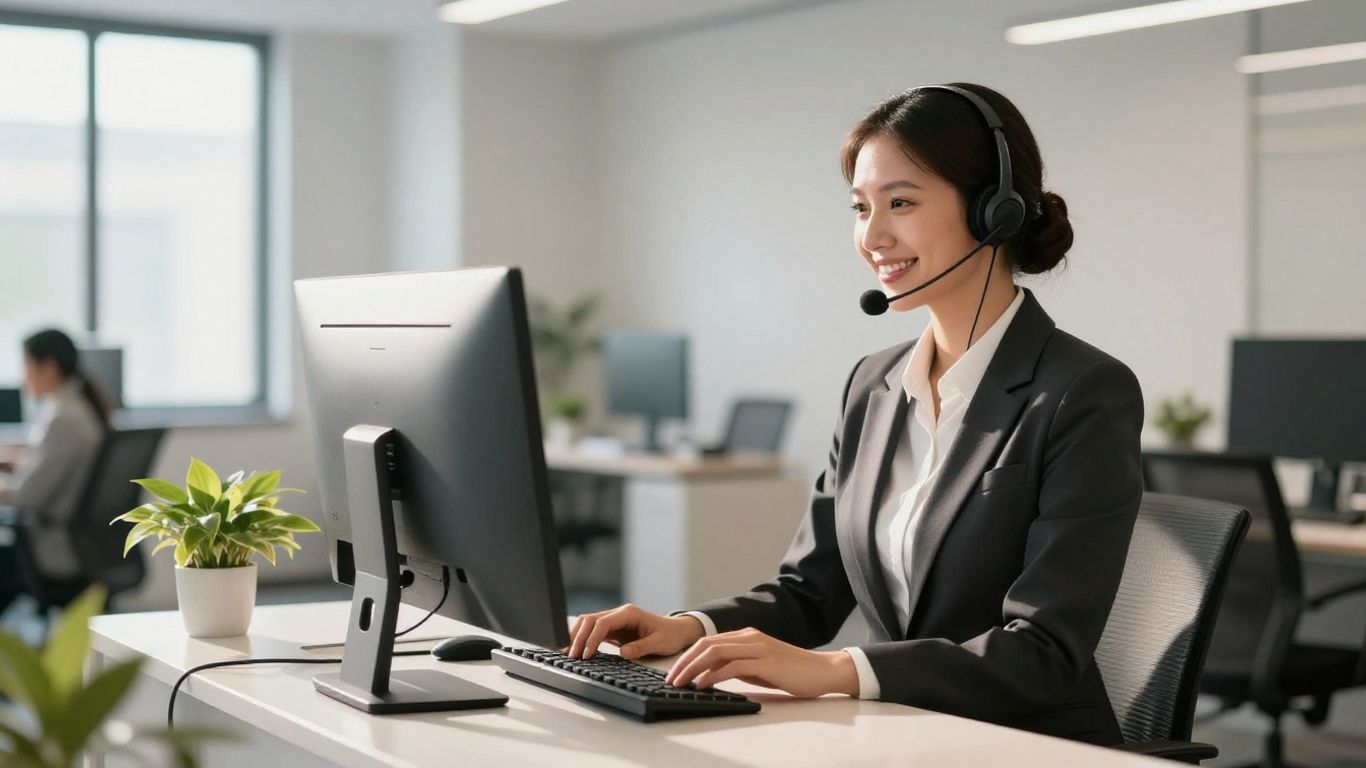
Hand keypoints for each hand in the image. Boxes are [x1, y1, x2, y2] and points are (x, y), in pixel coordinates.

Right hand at [566, 604, 705, 659]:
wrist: (677, 631)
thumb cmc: (670, 635)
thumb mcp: (659, 643)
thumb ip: (641, 647)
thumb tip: (623, 653)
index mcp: (629, 614)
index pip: (603, 623)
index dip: (592, 638)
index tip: (586, 654)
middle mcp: (619, 614)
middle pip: (590, 620)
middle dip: (579, 637)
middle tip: (572, 656)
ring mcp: (615, 620)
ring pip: (588, 624)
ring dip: (578, 637)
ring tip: (569, 653)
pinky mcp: (614, 629)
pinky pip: (594, 631)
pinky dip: (584, 640)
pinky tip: (578, 651)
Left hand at [665, 627, 858, 698]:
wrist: (823, 670)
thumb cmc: (793, 672)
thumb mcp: (759, 667)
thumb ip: (738, 666)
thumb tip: (712, 674)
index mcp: (747, 636)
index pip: (709, 642)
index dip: (688, 656)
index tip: (675, 672)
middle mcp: (750, 637)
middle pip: (707, 644)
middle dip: (684, 662)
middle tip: (670, 679)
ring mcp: (758, 647)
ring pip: (716, 652)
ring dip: (694, 668)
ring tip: (681, 683)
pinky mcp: (766, 662)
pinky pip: (733, 666)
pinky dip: (714, 675)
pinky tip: (704, 685)